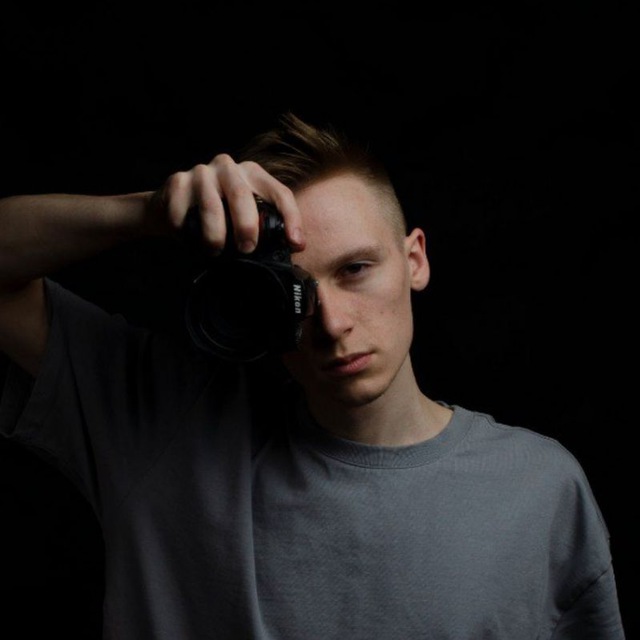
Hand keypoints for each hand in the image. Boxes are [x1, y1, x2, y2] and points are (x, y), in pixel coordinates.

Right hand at [148, 153, 304, 254]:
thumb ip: (267, 225)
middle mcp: (228, 167)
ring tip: (215, 251)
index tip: (296, 244)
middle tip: (247, 249)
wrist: (173, 206)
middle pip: (242, 196)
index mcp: (252, 173)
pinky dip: (186, 230)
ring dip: (215, 233)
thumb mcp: (245, 215)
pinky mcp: (177, 181)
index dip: (291, 218)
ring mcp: (202, 172)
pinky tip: (188, 240)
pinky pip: (183, 210)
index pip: (279, 192)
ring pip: (211, 205)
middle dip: (246, 226)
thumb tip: (294, 247)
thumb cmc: (218, 215)